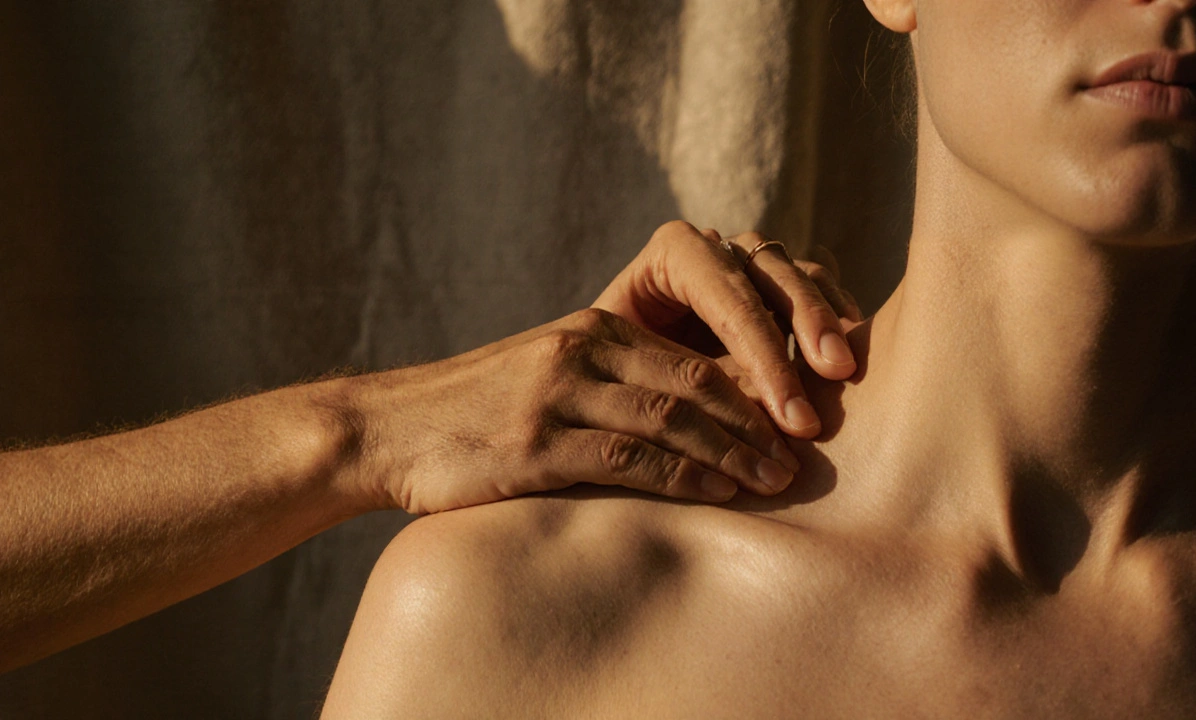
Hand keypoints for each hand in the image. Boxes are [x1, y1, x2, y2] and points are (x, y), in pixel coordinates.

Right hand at [341, 308, 802, 514]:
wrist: (391, 428)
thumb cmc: (480, 411)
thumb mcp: (550, 377)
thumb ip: (615, 384)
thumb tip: (693, 419)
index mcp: (594, 329)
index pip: (695, 354)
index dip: (754, 386)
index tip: (793, 419)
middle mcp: (582, 350)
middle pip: (695, 381)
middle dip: (757, 418)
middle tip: (800, 454)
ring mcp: (558, 394)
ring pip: (671, 418)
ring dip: (731, 452)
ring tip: (774, 479)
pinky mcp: (536, 442)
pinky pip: (629, 459)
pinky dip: (682, 476)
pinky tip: (716, 492)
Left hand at [593, 221, 862, 438]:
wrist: (613, 373)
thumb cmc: (618, 376)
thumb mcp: (641, 378)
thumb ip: (690, 386)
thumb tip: (750, 427)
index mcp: (673, 252)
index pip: (727, 295)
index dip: (763, 353)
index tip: (790, 412)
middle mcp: (717, 246)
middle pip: (772, 273)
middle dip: (808, 326)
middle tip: (836, 375)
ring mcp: (750, 261)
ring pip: (802, 274)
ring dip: (828, 321)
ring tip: (848, 369)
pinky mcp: (776, 285)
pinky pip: (818, 287)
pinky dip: (836, 318)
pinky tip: (852, 356)